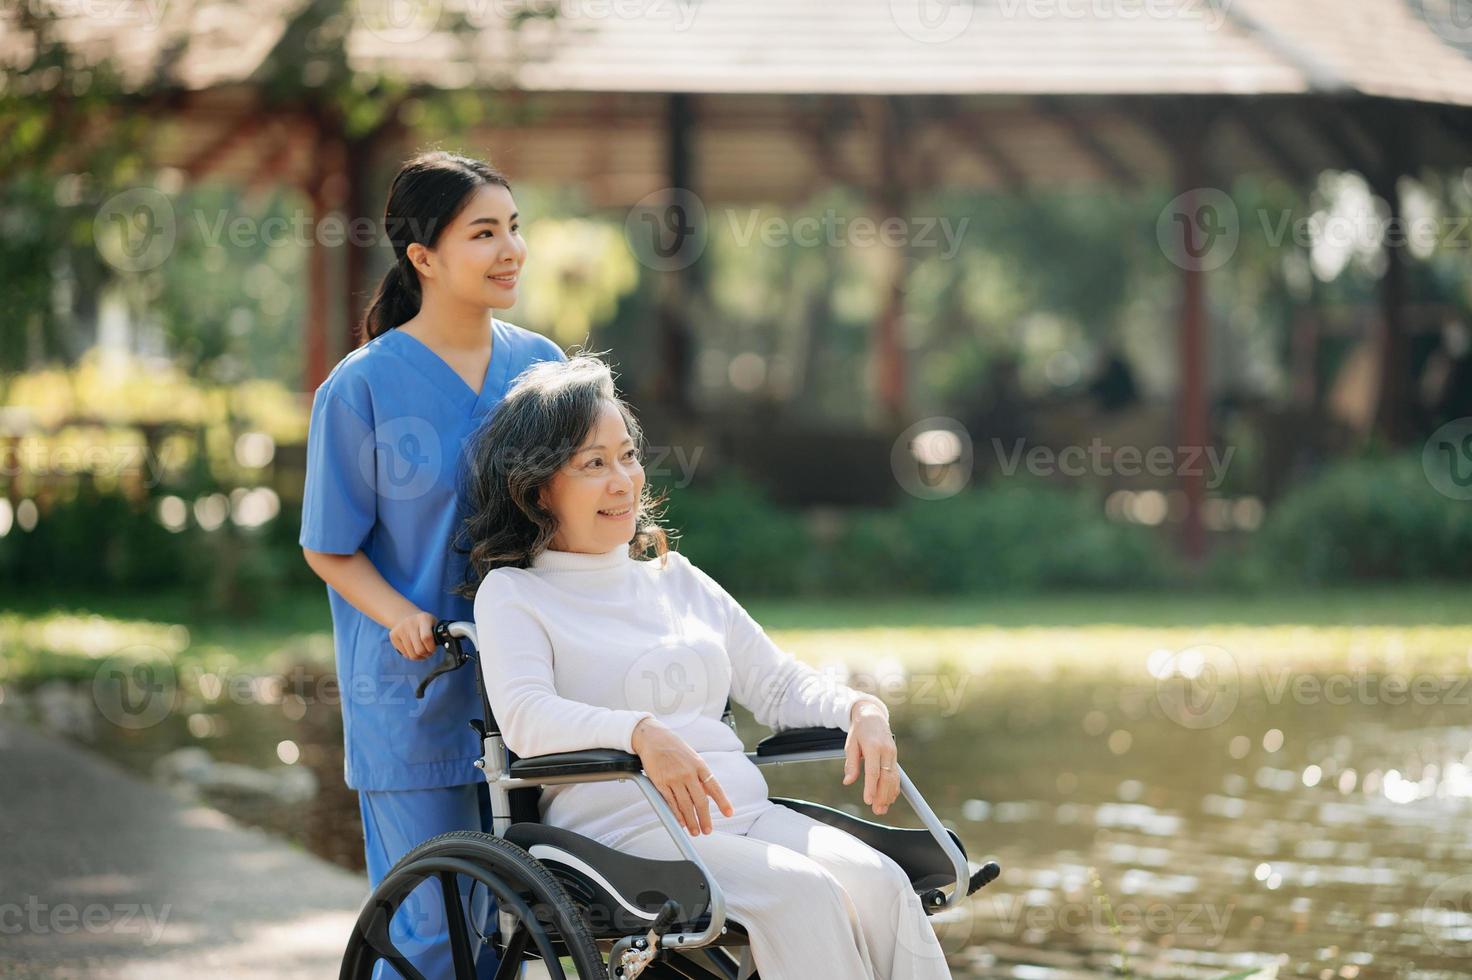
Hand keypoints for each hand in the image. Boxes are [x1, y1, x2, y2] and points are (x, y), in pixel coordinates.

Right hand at [389, 609, 438, 660]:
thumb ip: (438, 634)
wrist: (405, 616)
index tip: (433, 649)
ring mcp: (400, 629)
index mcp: (423, 618)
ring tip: (422, 652)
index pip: (426, 638)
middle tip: (428, 652)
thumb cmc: (424, 623)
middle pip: (419, 649)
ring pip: (411, 654)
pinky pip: (404, 654)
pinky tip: (413, 649)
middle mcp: (410, 623)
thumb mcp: (433, 623)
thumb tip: (444, 644)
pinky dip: (411, 655)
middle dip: (426, 654)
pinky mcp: (393, 636)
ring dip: (419, 657)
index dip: (431, 648)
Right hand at [631, 718, 734, 835]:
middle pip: (700, 801)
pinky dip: (677, 815)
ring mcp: (674, 778)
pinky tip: (681, 822)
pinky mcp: (661, 783)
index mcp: (699, 765)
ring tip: (695, 831)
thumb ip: (700, 776)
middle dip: (705, 819)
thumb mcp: (693, 757)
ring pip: (685, 805)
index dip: (723, 801)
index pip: (715, 787)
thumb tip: (708, 794)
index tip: (729, 813)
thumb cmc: (674, 747)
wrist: (653, 738)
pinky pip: (671, 803)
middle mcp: (688, 773)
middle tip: (707, 830)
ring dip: (691, 821)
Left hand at [842, 699, 897, 816]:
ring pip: (894, 778)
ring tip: (882, 808)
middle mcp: (886, 750)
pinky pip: (896, 775)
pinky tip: (890, 798)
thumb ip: (851, 764)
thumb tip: (848, 781)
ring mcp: (892, 753)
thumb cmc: (859, 730)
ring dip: (889, 795)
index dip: (871, 788)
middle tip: (877, 810)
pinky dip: (894, 788)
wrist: (872, 715)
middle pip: (886, 778)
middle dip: (882, 796)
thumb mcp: (851, 744)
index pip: (873, 771)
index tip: (868, 801)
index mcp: (873, 746)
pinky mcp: (895, 756)